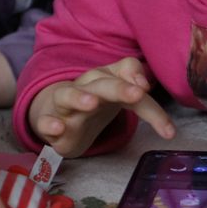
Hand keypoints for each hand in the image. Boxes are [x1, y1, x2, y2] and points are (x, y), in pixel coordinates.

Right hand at [27, 57, 173, 158]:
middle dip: (119, 88)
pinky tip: (58, 128)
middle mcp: (83, 88)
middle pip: (101, 85)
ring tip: (92, 103)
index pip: (127, 80)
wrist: (56, 112)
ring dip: (79, 98)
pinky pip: (45, 122)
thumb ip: (133, 81)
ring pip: (67, 96)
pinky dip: (49, 125)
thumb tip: (144, 84)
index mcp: (102, 79)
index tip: (161, 115)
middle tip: (138, 94)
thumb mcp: (117, 89)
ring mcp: (64, 106)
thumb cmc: (93, 100)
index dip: (145, 98)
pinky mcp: (48, 123)